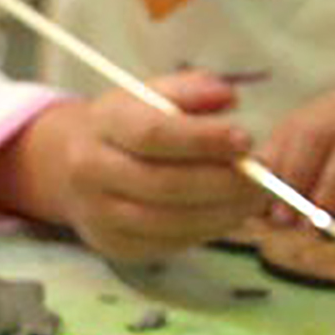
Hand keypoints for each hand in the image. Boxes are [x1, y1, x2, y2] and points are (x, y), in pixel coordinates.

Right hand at [0, 74, 253, 263]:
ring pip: (167, 221)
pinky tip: (228, 215)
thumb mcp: (152, 93)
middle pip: (162, 184)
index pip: (153, 134)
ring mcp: (97, 214)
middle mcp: (90, 170)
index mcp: (102, 124)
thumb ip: (192, 89)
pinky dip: (205, 232)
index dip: (202, 140)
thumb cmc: (128, 123)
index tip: (246, 141)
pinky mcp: (112, 245)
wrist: (70, 165)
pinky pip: (167, 244)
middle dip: (222, 183)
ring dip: (221, 214)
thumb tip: (228, 98)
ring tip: (254, 199)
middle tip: (264, 178)